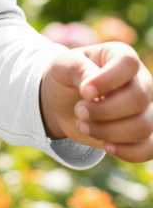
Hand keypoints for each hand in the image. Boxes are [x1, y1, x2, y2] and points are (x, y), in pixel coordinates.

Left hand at [39, 42, 152, 161]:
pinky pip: (149, 148)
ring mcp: (145, 108)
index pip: (128, 63)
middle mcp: (140, 81)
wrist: (63, 102)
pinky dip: (128, 151)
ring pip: (143, 126)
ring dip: (109, 131)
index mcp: (120, 56)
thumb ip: (77, 69)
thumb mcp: (63, 66)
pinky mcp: (142, 133)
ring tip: (83, 126)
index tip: (84, 91)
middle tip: (79, 111)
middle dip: (104, 110)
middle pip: (138, 99)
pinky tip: (106, 146)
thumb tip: (90, 85)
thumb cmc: (66, 77)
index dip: (108, 79)